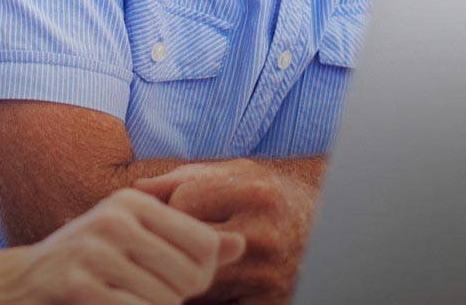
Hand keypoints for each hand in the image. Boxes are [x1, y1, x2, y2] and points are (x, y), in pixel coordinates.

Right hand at [0, 188, 246, 303]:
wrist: (15, 281)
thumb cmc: (84, 260)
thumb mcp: (133, 236)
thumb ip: (187, 239)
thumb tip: (240, 245)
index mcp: (132, 202)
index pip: (204, 244)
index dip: (204, 274)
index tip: (183, 282)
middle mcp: (115, 219)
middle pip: (190, 275)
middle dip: (181, 296)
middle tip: (155, 295)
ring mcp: (94, 252)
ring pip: (165, 299)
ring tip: (131, 299)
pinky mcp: (78, 285)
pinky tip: (114, 304)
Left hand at [134, 161, 318, 304]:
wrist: (329, 229)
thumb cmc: (272, 196)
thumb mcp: (236, 173)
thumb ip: (184, 178)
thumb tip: (136, 190)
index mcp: (254, 193)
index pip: (183, 204)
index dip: (174, 209)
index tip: (178, 212)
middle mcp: (263, 234)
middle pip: (187, 246)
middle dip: (174, 245)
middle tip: (173, 242)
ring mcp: (268, 275)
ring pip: (198, 282)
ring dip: (186, 275)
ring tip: (188, 262)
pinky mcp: (271, 303)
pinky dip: (210, 300)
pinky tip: (210, 285)